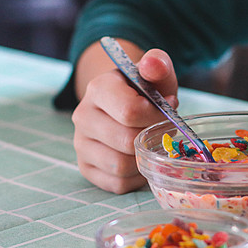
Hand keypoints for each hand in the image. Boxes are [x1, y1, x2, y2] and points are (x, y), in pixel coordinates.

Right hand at [72, 45, 178, 192]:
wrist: (125, 103)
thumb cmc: (145, 90)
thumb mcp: (155, 73)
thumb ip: (157, 63)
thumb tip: (152, 64)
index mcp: (98, 88)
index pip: (130, 112)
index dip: (156, 117)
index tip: (167, 111)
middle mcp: (83, 116)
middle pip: (126, 142)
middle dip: (150, 138)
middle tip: (158, 130)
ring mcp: (81, 144)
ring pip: (121, 166)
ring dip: (143, 159)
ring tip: (147, 143)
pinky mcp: (86, 167)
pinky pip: (116, 184)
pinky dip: (134, 177)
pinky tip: (138, 159)